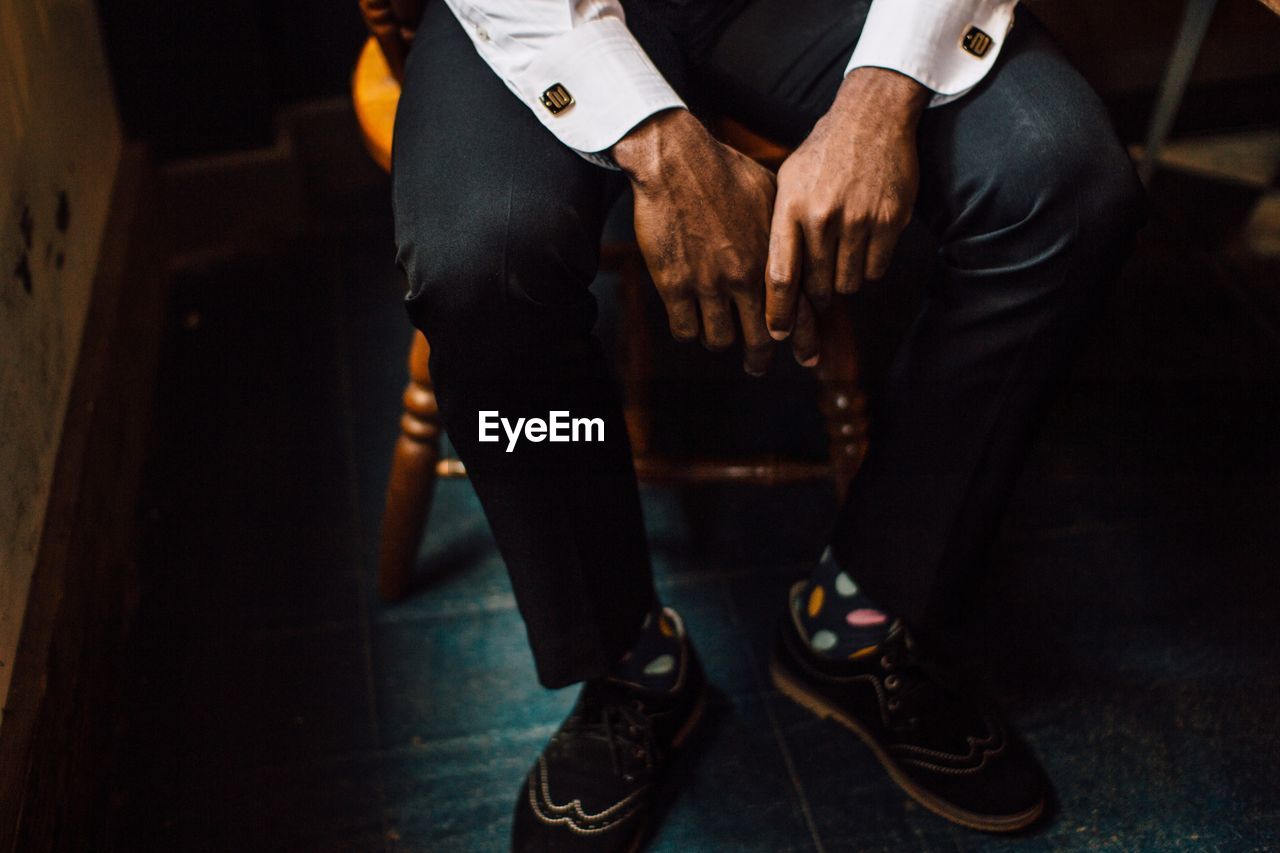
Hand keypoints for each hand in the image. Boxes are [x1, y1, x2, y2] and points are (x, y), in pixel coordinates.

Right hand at [611, 110, 818, 374]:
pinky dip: (689, 332)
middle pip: (760, 340)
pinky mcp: (675, 285)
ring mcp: (709, 284)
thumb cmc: (726, 170)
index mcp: (773, 258)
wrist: (677, 160)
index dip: (805, 342)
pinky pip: (685, 331)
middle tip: (757, 366)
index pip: (799, 312)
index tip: (809, 360)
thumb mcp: (772, 195)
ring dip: (719, 340)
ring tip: (716, 334)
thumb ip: (785, 230)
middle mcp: (745, 277)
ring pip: (720, 340)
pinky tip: (688, 324)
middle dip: (760, 358)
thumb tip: (802, 246)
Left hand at [766, 68, 927, 338]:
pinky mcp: (889, 220)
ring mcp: (858, 219)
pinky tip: (865, 244)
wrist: (871, 117)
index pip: (780, 275)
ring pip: (849, 283)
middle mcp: (822, 216)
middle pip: (817, 287)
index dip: (778, 313)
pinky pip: (876, 269)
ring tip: (842, 258)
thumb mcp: (787, 180)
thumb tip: (769, 282)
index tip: (777, 336)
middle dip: (816, 298)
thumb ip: (779, 226)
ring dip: (844, 281)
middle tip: (817, 293)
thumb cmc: (823, 154)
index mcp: (790, 207)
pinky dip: (870, 267)